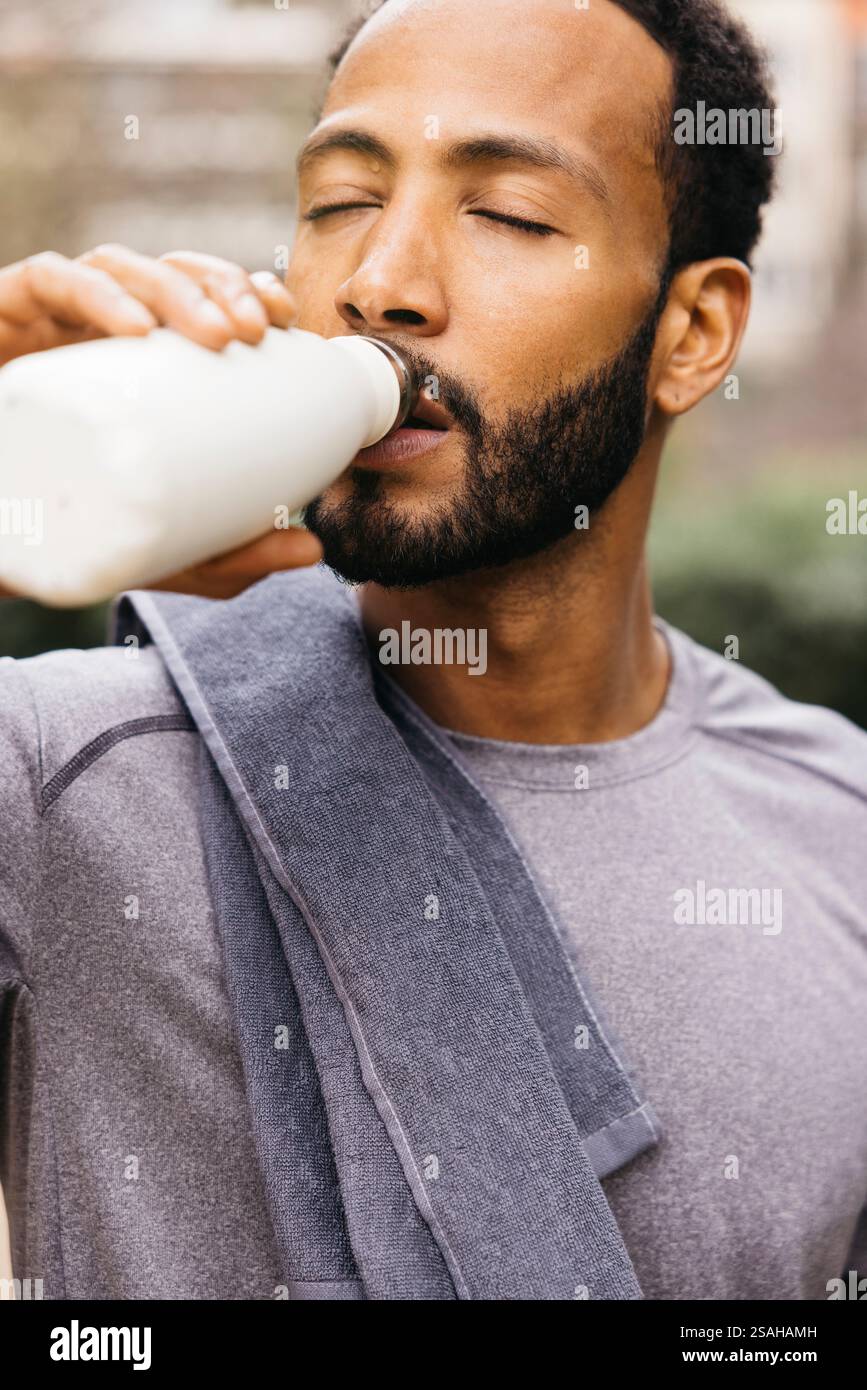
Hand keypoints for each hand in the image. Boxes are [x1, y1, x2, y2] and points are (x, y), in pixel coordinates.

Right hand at [0, 246, 322, 598]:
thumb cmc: (70, 530)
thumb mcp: (162, 550)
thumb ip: (229, 550)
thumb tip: (311, 551)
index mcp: (141, 363)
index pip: (202, 296)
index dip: (248, 289)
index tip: (287, 322)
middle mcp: (97, 332)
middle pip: (169, 272)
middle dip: (222, 284)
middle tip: (257, 331)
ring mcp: (50, 323)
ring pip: (117, 265)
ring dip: (175, 287)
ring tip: (214, 333)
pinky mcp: (0, 318)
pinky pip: (47, 280)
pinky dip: (96, 295)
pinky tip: (135, 328)